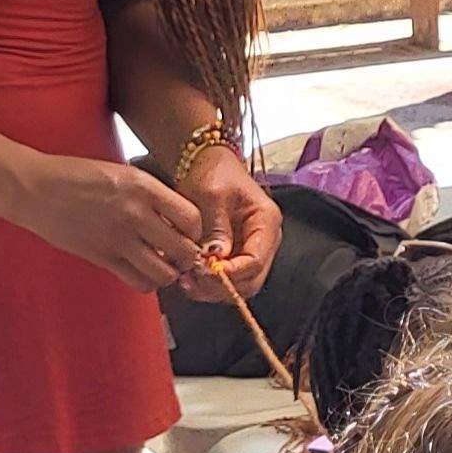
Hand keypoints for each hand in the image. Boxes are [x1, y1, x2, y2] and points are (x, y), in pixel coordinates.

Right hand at [7, 151, 207, 292]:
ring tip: (161, 264)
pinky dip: (146, 281)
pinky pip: (138, 281)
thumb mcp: (123, 174)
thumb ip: (152, 196)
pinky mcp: (101, 257)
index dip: (196, 231)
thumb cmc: (78, 176)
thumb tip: (178, 221)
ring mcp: (118, 238)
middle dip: (187, 256)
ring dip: (168, 272)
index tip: (189, 233)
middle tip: (180, 255)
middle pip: (184, 249)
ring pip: (164, 272)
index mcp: (144, 187)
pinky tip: (141, 270)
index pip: (192, 218)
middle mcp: (136, 213)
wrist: (36, 188)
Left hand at [172, 141, 282, 302]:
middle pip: (251, 280)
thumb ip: (216, 227)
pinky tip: (187, 276)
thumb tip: (215, 258)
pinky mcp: (235, 255)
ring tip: (185, 280)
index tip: (202, 272)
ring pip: (239, 285)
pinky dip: (208, 283)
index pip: (256, 261)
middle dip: (221, 286)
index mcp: (266, 222)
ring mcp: (251, 249)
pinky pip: (226, 279)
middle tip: (190, 281)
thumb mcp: (212, 195)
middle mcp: (265, 241)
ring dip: (212, 289)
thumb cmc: (212, 173)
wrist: (206, 163)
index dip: (230, 273)